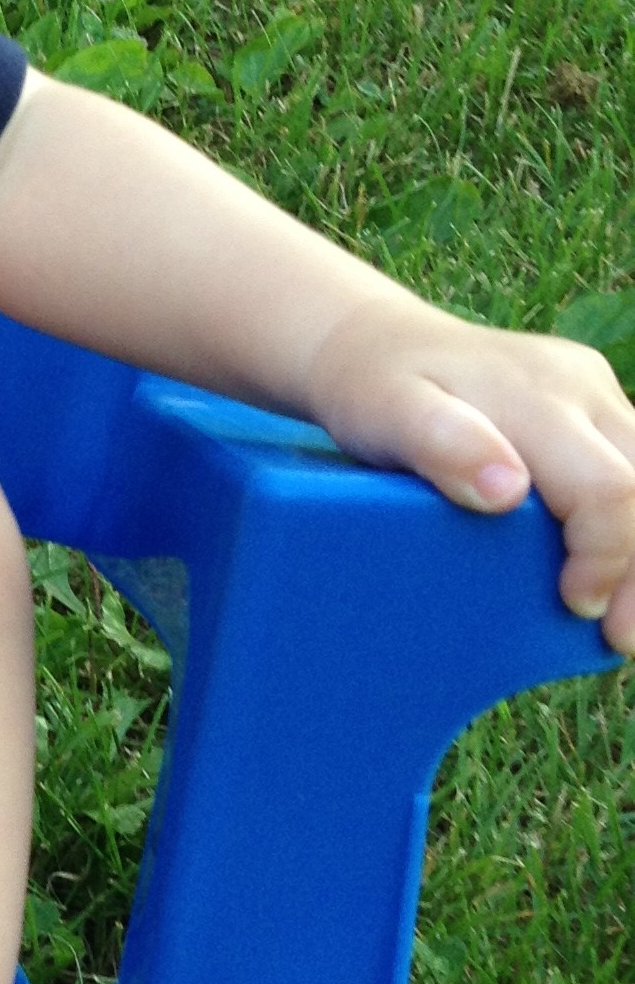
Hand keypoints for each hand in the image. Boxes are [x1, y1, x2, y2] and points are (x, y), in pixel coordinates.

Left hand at [307, 297, 634, 650]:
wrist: (376, 346)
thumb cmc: (375, 392)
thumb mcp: (386, 413)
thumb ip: (440, 445)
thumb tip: (508, 491)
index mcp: (537, 395)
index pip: (608, 488)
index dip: (606, 556)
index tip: (576, 605)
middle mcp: (579, 388)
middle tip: (618, 637)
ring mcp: (594, 393)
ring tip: (624, 617)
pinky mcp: (595, 407)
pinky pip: (634, 464)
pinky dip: (631, 524)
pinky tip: (616, 573)